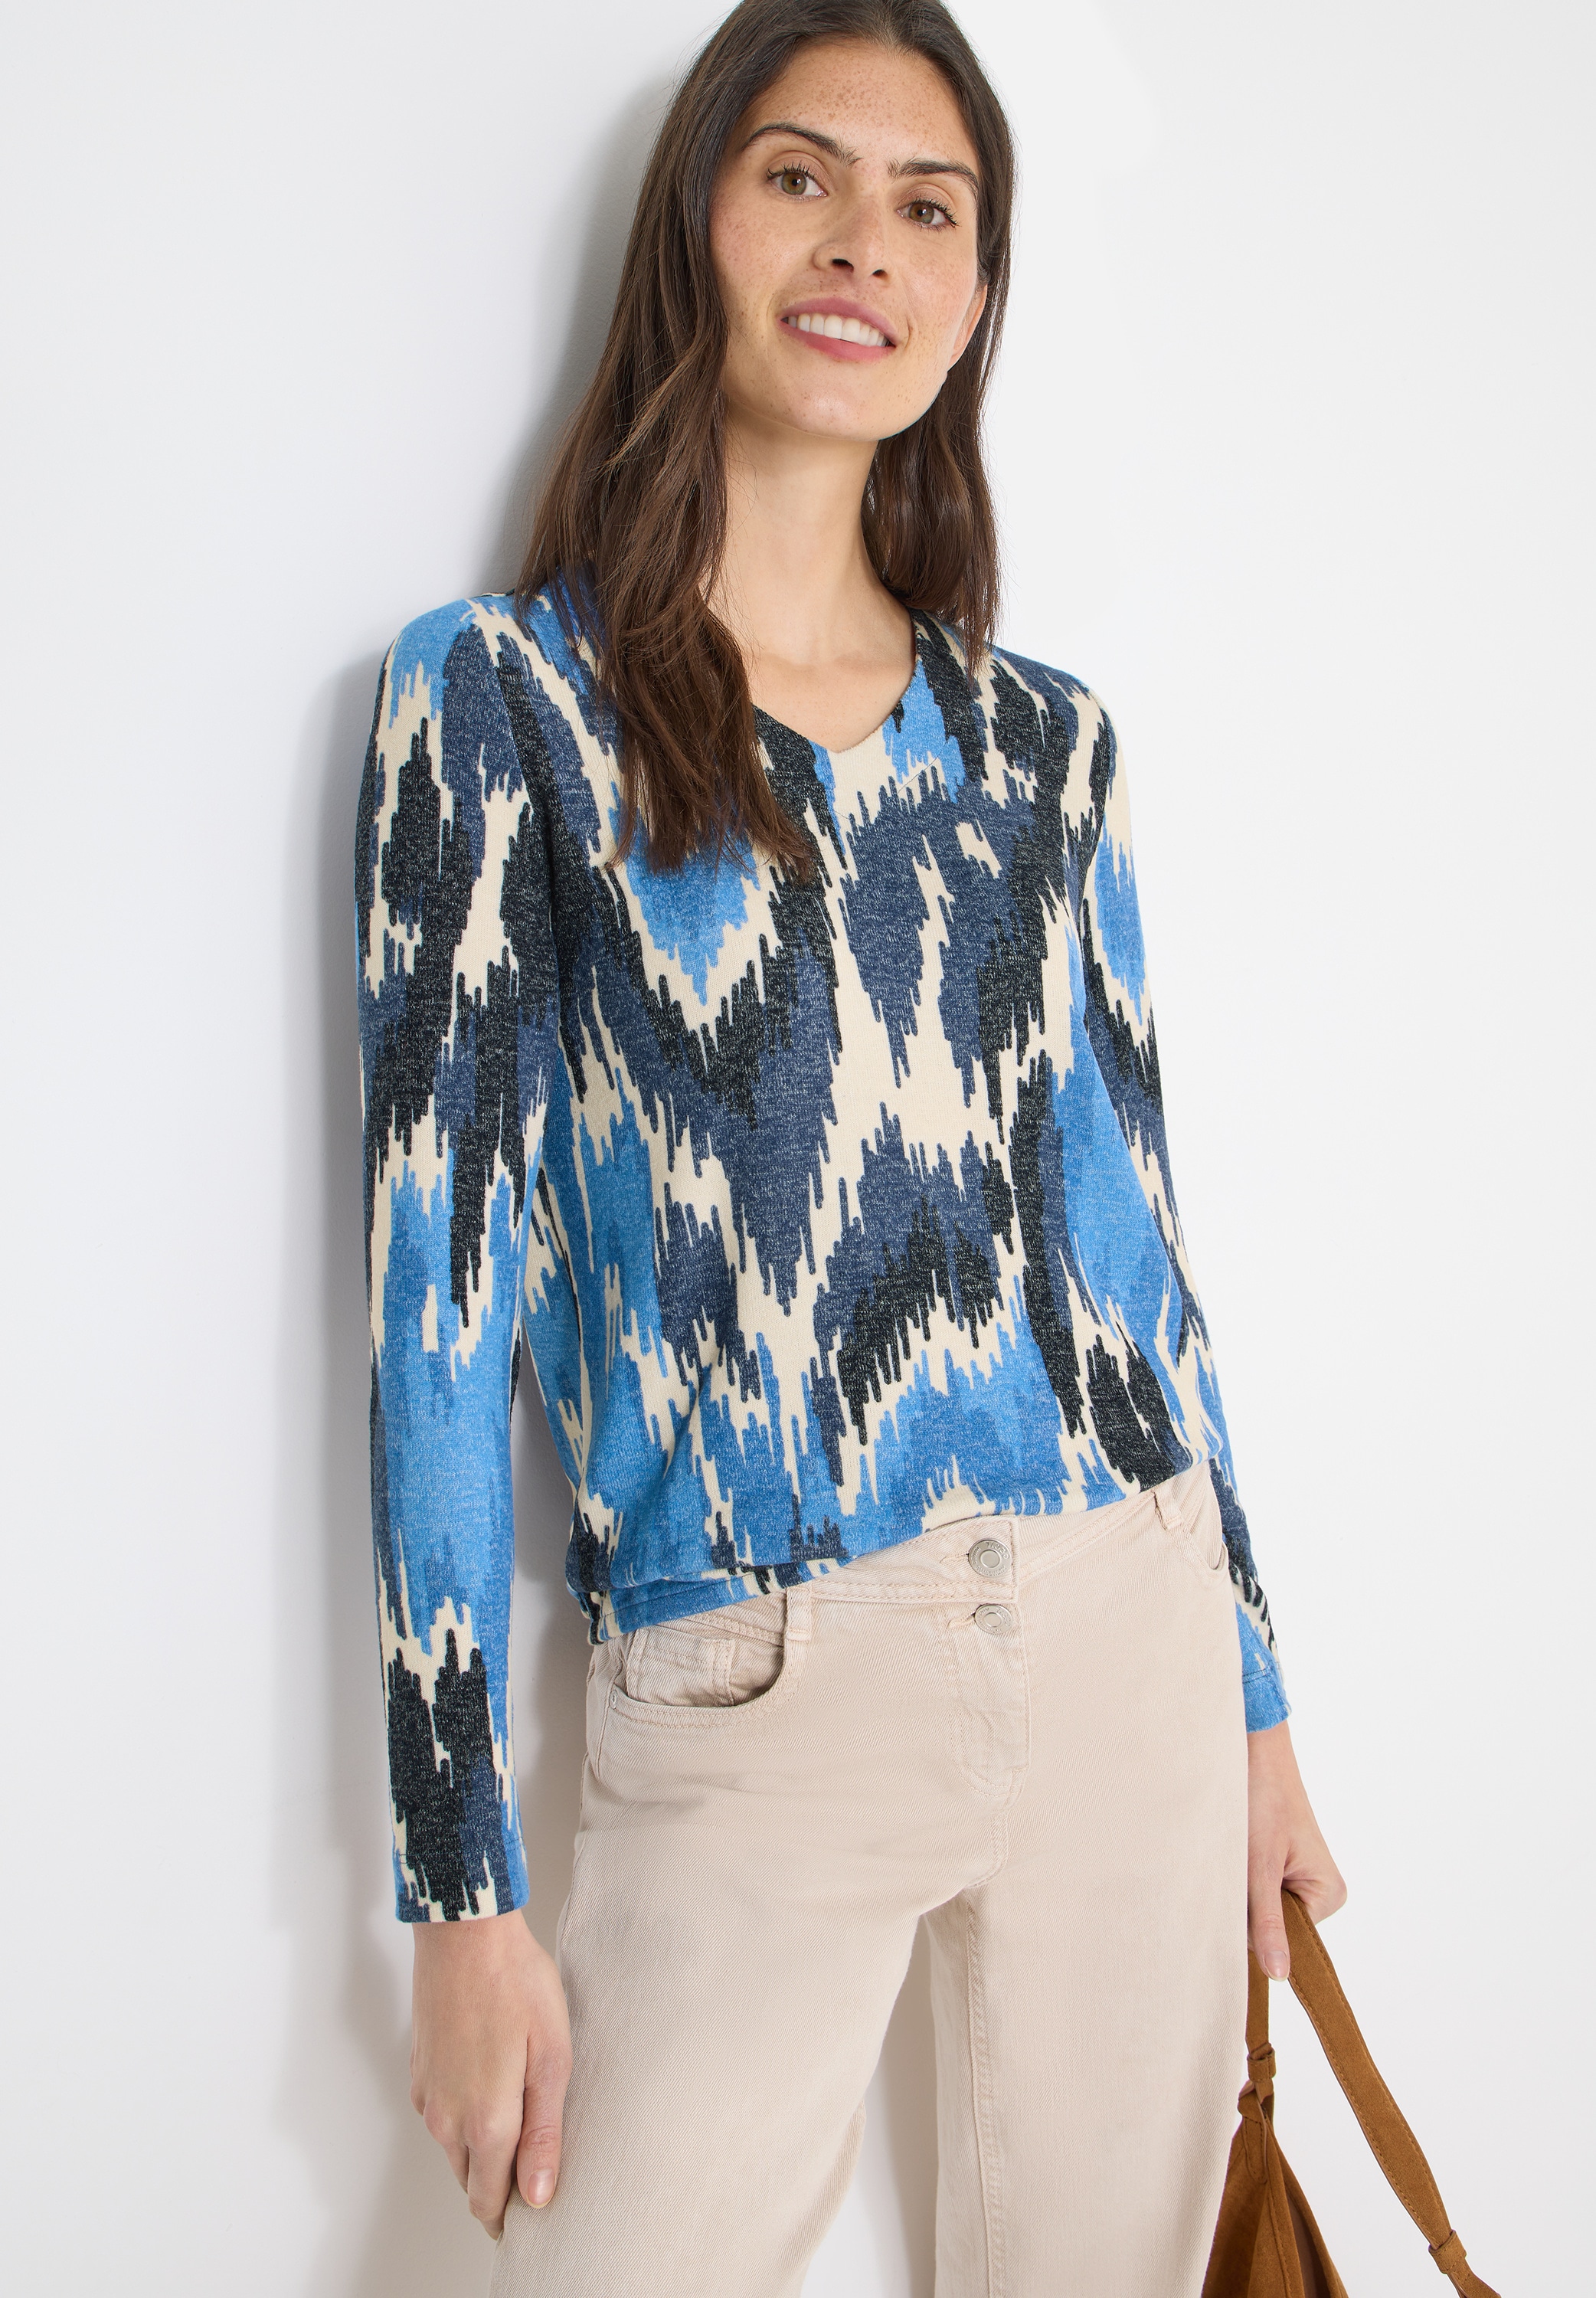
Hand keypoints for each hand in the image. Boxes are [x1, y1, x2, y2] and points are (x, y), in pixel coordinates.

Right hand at [410, 1908, 572, 2236]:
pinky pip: (442, 2116)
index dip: (509, 2217)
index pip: (489, 2201)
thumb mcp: (551, 2058)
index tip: (533, 2213)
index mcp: (485, 2122)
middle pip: (470, 2180)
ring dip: (481, 2150)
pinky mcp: (419, 2072)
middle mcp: (447, 2119)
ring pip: (454, 2149)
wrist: (465, 1934)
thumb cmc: (516, 1984)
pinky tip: (491, 2085)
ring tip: (520, 2120)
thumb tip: (538, 2195)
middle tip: (534, 2166)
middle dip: (497, 2187)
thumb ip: (544, 2133)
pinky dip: (464, 2117)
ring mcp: (428, 2096)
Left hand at [1246, 1721, 1346, 1979]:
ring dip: (1237, 1888)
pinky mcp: (1277, 1865)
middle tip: (1234, 1866)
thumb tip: (1280, 1976)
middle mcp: (1319, 1891)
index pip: (1283, 1941)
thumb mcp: (1259, 1867)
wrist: (1252, 1748)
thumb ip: (1267, 1922)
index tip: (1238, 1891)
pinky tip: (1233, 1851)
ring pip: (1256, 1907)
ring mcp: (1297, 1878)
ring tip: (1235, 1853)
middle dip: (1244, 1904)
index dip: (1253, 1925)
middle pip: (1270, 1926)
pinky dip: (1237, 1876)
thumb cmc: (1263, 1798)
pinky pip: (1252, 1888)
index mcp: (1329, 1895)